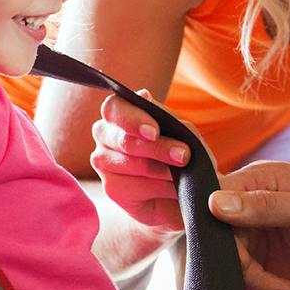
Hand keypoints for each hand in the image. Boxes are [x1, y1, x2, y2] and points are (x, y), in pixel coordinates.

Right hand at [89, 91, 190, 231]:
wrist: (183, 193)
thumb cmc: (182, 156)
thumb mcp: (185, 134)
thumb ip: (167, 119)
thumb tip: (144, 96)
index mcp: (120, 112)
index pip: (115, 108)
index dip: (133, 119)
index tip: (154, 131)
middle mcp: (105, 134)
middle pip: (124, 140)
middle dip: (158, 148)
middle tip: (183, 156)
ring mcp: (104, 161)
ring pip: (132, 164)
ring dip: (164, 170)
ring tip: (184, 175)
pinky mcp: (111, 188)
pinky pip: (136, 187)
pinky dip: (162, 188)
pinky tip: (174, 189)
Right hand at [209, 160, 289, 289]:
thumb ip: (267, 207)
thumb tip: (214, 203)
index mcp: (255, 183)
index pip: (209, 215)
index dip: (216, 249)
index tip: (246, 271)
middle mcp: (245, 209)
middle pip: (212, 251)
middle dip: (240, 282)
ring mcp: (251, 238)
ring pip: (224, 275)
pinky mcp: (259, 264)